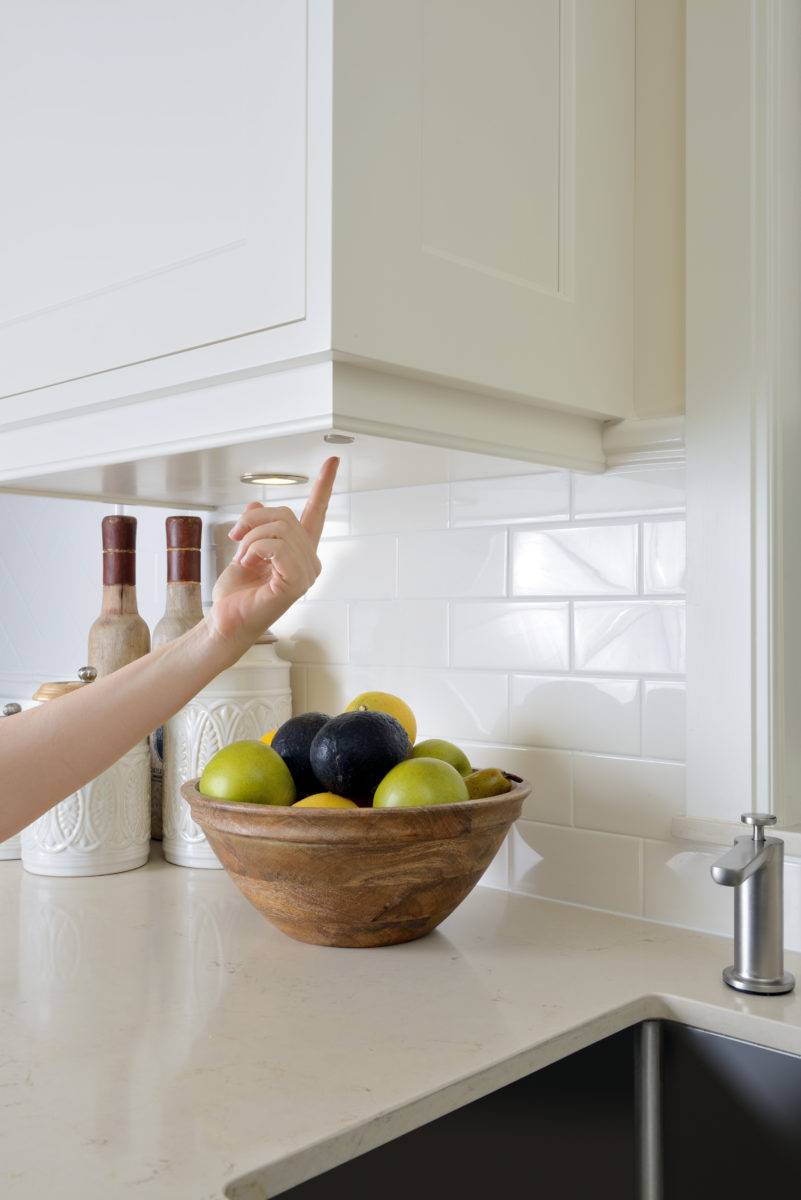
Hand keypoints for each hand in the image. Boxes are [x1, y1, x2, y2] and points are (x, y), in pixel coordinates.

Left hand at [207, 457, 338, 646]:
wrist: (225, 623)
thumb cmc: (236, 597)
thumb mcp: (242, 550)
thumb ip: (254, 528)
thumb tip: (256, 506)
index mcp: (300, 553)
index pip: (316, 514)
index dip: (324, 486)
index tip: (332, 462)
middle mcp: (309, 562)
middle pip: (286, 516)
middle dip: (253, 521)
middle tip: (235, 537)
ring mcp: (306, 574)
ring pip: (279, 530)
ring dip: (250, 538)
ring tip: (241, 557)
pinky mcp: (296, 584)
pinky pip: (276, 547)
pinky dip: (254, 549)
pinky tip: (247, 562)